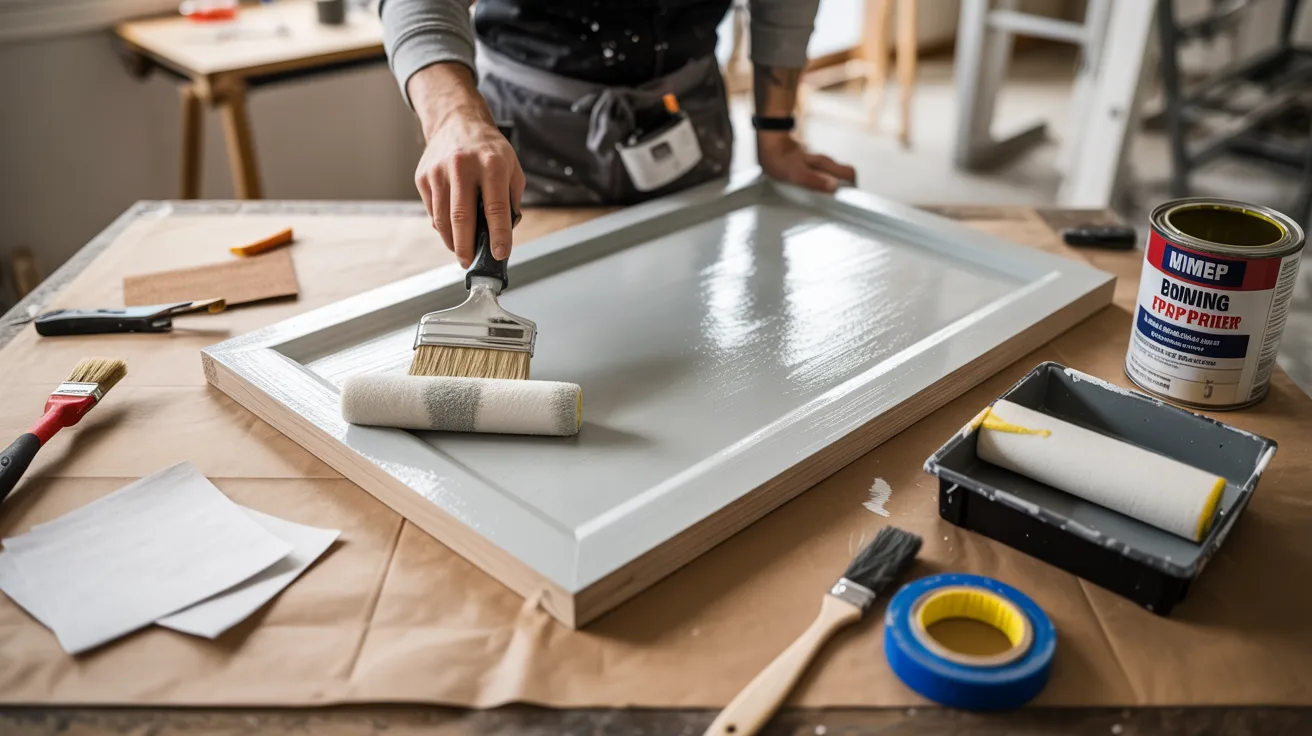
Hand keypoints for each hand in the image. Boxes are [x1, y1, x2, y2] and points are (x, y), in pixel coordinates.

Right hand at [409, 63, 525, 266]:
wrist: (457, 121)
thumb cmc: (489, 149)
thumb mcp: (512, 167)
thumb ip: (512, 200)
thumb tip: (505, 233)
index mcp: (492, 164)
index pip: (496, 208)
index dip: (499, 235)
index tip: (500, 254)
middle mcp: (463, 166)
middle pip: (462, 217)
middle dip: (466, 247)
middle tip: (470, 262)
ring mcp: (439, 171)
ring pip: (442, 219)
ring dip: (452, 240)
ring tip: (461, 251)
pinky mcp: (423, 177)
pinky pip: (432, 211)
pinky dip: (442, 225)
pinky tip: (451, 226)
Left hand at [756, 132, 855, 192]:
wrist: (769, 140)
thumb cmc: (781, 158)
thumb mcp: (796, 174)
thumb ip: (815, 181)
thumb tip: (835, 187)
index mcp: (824, 164)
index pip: (849, 173)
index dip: (852, 187)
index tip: (846, 200)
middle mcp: (823, 161)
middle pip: (843, 173)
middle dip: (843, 188)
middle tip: (835, 202)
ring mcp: (816, 160)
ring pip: (831, 172)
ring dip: (832, 184)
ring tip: (823, 198)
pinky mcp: (807, 160)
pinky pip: (820, 171)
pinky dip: (821, 180)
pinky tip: (811, 189)